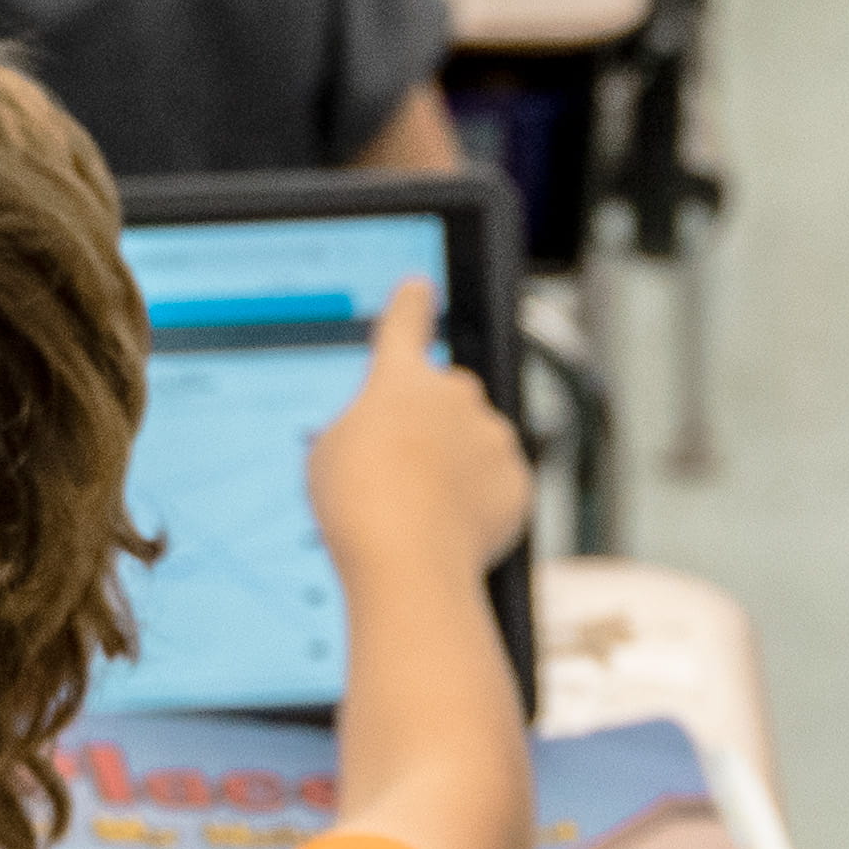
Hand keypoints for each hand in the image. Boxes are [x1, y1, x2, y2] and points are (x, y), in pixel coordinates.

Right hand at [304, 280, 529, 596]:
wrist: (409, 561)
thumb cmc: (358, 506)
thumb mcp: (329, 454)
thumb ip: (364, 429)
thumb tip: (388, 440)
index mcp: (399, 379)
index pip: (404, 326)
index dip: (409, 306)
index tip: (419, 287)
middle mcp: (454, 394)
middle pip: (443, 402)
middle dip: (428, 431)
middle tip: (398, 479)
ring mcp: (492, 435)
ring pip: (472, 446)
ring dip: (453, 471)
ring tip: (420, 515)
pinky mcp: (519, 479)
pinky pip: (497, 486)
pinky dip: (478, 505)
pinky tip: (450, 531)